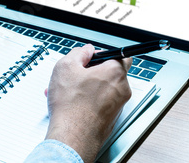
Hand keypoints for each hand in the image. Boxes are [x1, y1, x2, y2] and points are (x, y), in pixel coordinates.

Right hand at [45, 44, 131, 162]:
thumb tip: (86, 51)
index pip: (121, 54)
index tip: (90, 58)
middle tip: (75, 75)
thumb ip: (78, 52)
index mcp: (115, 72)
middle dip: (90, 72)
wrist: (72, 137)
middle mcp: (122, 89)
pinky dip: (87, 100)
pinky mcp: (111, 118)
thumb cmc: (71, 106)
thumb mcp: (66, 66)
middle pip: (109, 72)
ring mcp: (118, 105)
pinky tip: (70, 103)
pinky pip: (100, 103)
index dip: (103, 54)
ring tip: (66, 91)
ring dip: (85, 87)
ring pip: (101, 89)